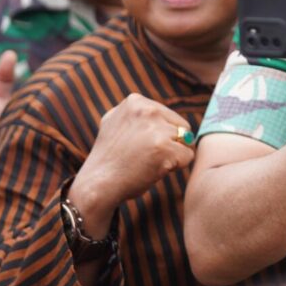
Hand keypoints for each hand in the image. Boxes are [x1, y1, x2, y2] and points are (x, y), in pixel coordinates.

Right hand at [69, 95, 194, 236]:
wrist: (98, 184)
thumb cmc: (109, 158)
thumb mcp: (116, 123)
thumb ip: (136, 114)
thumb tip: (157, 110)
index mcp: (136, 101)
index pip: (168, 116)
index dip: (161, 135)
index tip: (141, 146)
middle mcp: (147, 110)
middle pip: (181, 127)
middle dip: (171, 143)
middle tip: (148, 157)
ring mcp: (157, 129)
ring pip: (186, 141)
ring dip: (174, 155)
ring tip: (151, 163)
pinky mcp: (164, 149)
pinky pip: (188, 156)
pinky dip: (177, 167)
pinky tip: (156, 170)